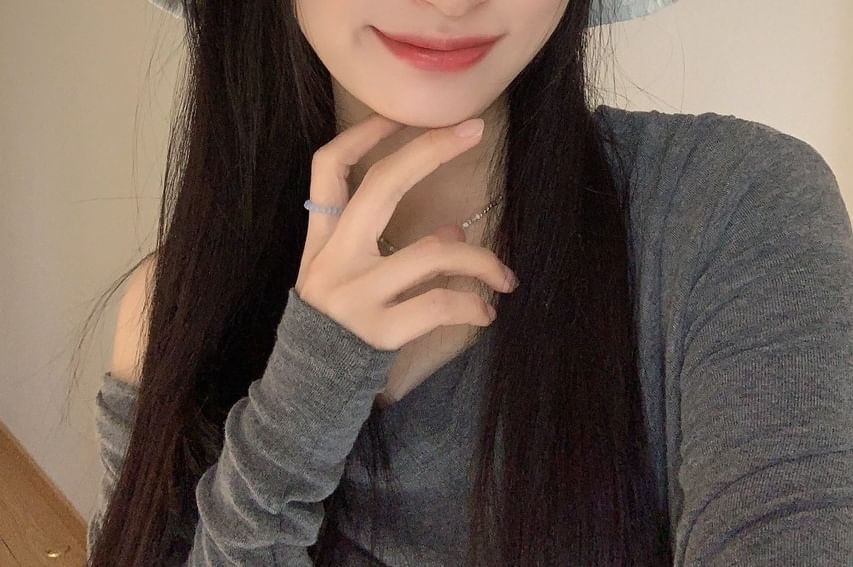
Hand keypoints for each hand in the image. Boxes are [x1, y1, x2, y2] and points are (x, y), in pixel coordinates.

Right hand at [293, 113, 517, 393]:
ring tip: (506, 278)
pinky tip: (486, 313)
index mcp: (321, 238)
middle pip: (381, 188)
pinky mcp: (378, 330)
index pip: (328, 170)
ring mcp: (354, 295)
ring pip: (432, 253)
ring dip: (481, 260)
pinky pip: (439, 304)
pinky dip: (472, 305)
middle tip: (474, 131)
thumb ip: (393, 246)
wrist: (310, 384)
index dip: (361, 137)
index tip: (398, 115)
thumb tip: (455, 231)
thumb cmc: (341, 319)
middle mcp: (332, 259)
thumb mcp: (354, 274)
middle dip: (430, 152)